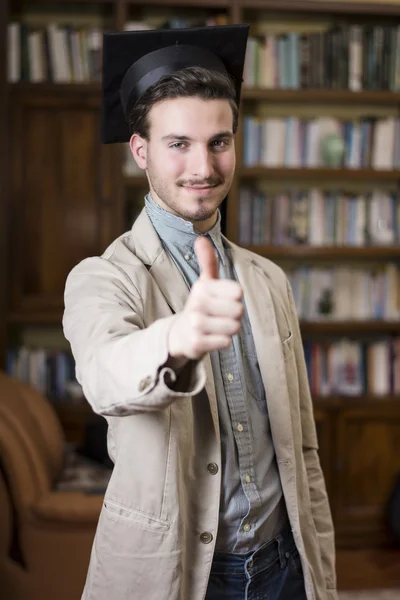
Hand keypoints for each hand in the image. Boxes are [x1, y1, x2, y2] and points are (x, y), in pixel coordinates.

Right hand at [168, 236, 243, 362]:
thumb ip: (207, 262)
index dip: (235, 298)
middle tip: (220, 315)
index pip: (237, 291)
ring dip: (229, 329)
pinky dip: (222, 341)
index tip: (223, 299)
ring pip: (234, 327)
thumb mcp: (204, 283)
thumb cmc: (199, 306)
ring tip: (217, 326)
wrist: (179, 334)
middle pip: (239, 310)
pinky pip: (225, 342)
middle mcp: (197, 304)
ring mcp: (196, 324)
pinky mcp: (196, 343)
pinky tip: (212, 337)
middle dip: (234, 315)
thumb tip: (200, 239)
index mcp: (202, 287)